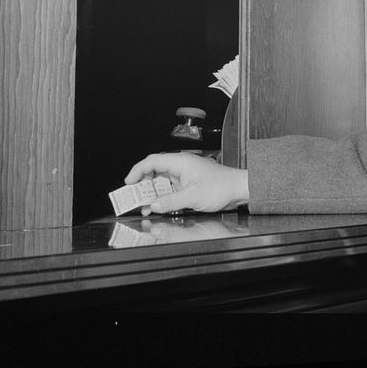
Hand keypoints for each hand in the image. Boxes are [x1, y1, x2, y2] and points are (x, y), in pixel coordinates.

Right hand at [124, 152, 249, 215]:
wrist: (238, 189)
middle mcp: (181, 166)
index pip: (152, 161)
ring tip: (144, 205)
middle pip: (154, 171)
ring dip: (152, 193)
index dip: (138, 171)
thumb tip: (153, 205)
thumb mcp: (192, 197)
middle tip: (132, 197)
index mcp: (181, 162)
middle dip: (142, 184)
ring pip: (161, 181)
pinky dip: (162, 196)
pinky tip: (158, 205)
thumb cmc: (221, 187)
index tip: (128, 182)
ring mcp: (184, 175)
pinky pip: (170, 188)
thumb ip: (170, 202)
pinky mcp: (188, 183)